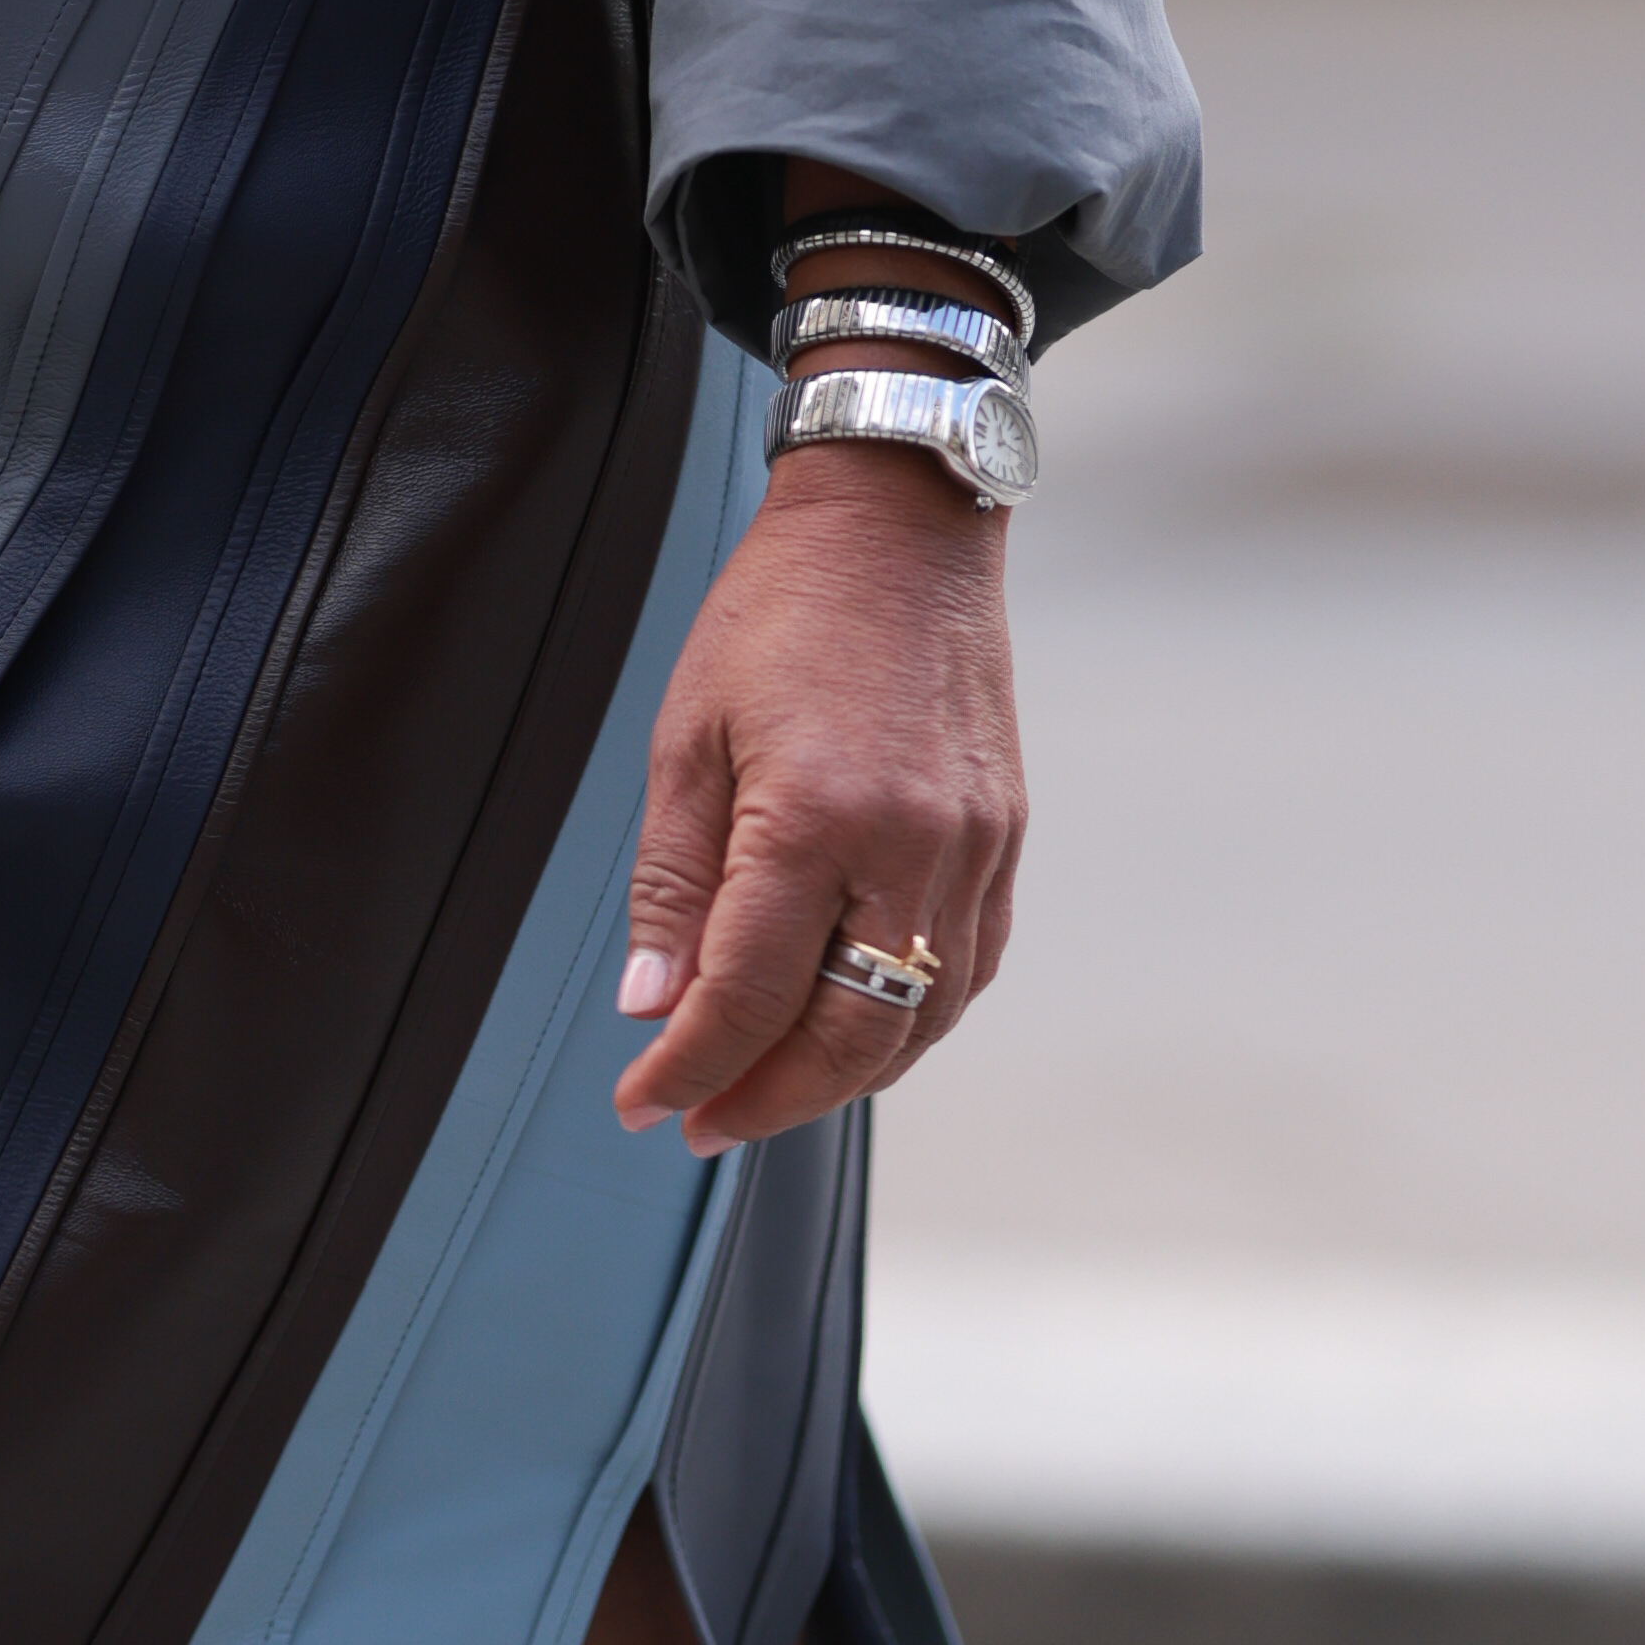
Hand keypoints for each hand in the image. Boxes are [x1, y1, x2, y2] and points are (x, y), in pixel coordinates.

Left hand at [609, 443, 1023, 1154]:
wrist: (899, 525)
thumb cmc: (779, 614)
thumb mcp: (688, 738)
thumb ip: (674, 885)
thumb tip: (653, 1005)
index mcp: (814, 818)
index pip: (745, 997)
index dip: (686, 1067)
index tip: (641, 1101)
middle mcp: (910, 848)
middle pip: (848, 1037)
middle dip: (767, 1099)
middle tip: (701, 1119)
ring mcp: (972, 848)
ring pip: (919, 1020)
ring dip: (842, 1077)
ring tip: (769, 1089)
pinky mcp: (1004, 838)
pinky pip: (967, 970)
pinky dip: (911, 1022)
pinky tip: (858, 1028)